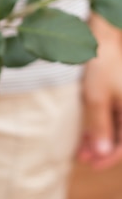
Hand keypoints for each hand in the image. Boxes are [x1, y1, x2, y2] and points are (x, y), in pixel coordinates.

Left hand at [78, 18, 121, 168]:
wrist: (105, 35)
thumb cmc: (103, 64)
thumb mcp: (97, 97)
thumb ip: (100, 126)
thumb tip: (101, 152)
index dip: (108, 158)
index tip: (90, 164)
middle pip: (121, 138)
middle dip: (101, 149)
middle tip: (80, 156)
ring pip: (116, 127)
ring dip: (100, 137)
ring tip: (80, 145)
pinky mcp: (120, 92)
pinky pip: (114, 115)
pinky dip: (101, 123)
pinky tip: (87, 129)